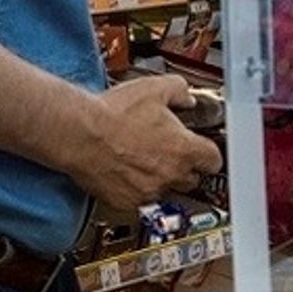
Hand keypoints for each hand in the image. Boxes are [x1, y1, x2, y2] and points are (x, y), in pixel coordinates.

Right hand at [78, 76, 223, 208]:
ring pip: (166, 190)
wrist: (78, 133)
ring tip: (143, 157)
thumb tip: (186, 98)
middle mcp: (170, 175)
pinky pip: (140, 199)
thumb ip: (180, 92)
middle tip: (169, 150)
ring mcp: (148, 191)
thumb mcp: (155, 89)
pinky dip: (135, 187)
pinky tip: (125, 169)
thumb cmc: (112, 114)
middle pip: (193, 178)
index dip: (208, 152)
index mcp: (184, 150)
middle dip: (185, 165)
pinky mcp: (126, 202)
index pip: (214, 161)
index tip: (203, 148)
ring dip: (160, 177)